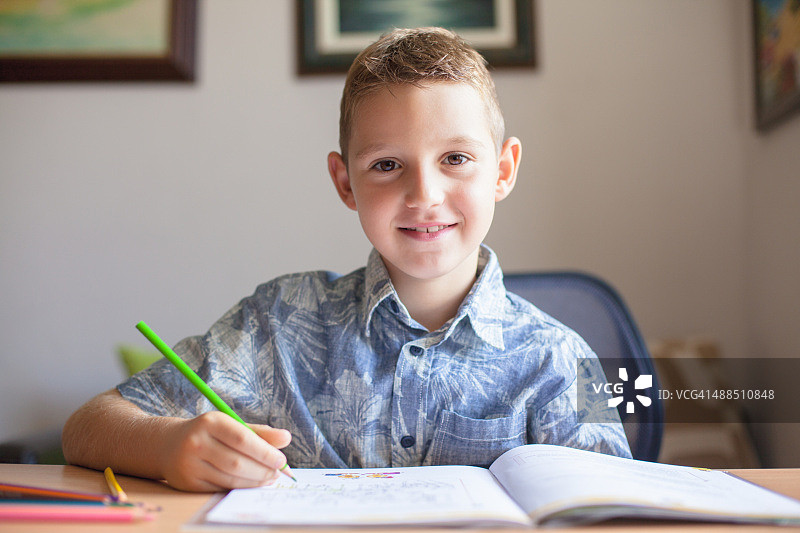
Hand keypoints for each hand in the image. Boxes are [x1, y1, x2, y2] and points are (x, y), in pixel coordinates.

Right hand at [159, 411, 291, 491]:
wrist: (168, 445)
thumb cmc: (209, 433)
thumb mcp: (231, 425)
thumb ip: (259, 432)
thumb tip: (286, 438)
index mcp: (210, 422)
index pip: (242, 439)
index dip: (265, 452)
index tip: (282, 460)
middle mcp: (196, 442)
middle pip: (237, 462)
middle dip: (262, 470)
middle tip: (278, 474)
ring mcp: (189, 464)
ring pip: (229, 479)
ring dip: (254, 482)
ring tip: (268, 479)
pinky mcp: (187, 483)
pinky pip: (219, 489)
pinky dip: (239, 488)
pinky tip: (250, 485)